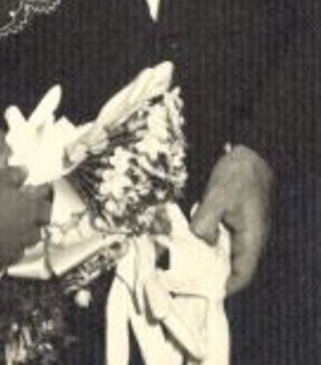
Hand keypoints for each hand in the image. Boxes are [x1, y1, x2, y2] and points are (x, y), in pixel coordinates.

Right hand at [0, 166, 51, 272]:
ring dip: (16, 239)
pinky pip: (2, 259)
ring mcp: (10, 252)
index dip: (41, 203)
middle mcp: (24, 235)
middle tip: (18, 214)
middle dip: (31, 224)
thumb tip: (23, 172)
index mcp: (29, 211)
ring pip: (21, 247)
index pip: (47, 209)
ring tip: (2, 229)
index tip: (35, 197)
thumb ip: (13, 174)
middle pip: (37, 232)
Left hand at [190, 145, 273, 294]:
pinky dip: (211, 238)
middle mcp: (252, 238)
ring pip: (228, 250)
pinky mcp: (240, 217)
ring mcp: (247, 228)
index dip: (225, 287)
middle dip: (213, 271)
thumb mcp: (218, 196)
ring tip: (187, 255)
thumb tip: (198, 241)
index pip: (242, 276)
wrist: (252, 151)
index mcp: (252, 239)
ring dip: (210, 253)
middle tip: (189, 273)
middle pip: (234, 266)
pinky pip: (226, 236)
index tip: (204, 289)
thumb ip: (206, 222)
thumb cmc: (238, 174)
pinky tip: (195, 233)